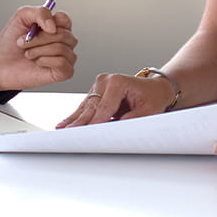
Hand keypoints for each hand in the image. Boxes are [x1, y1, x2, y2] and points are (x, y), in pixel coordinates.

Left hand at [0, 5, 76, 93]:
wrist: (0, 64)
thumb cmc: (11, 42)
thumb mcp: (22, 16)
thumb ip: (40, 12)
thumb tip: (53, 27)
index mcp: (56, 27)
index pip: (65, 20)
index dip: (51, 22)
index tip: (35, 26)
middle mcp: (64, 42)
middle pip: (63, 34)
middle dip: (39, 38)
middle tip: (23, 42)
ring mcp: (66, 57)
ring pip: (61, 48)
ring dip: (39, 50)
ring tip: (28, 53)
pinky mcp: (64, 72)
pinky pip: (62, 62)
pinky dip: (45, 61)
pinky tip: (37, 62)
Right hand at [56, 71, 176, 126]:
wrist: (155, 88)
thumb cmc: (153, 97)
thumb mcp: (147, 111)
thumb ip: (131, 120)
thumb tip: (114, 131)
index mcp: (117, 81)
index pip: (104, 107)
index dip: (96, 123)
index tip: (86, 134)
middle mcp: (105, 80)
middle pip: (91, 107)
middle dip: (80, 123)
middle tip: (69, 136)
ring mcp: (98, 85)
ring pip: (85, 107)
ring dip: (74, 120)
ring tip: (61, 130)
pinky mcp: (95, 91)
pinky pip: (85, 106)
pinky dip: (76, 116)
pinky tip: (65, 124)